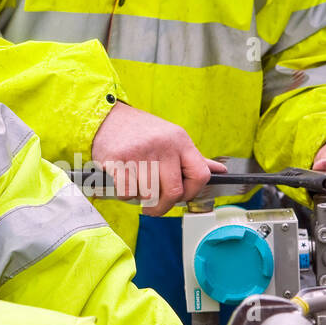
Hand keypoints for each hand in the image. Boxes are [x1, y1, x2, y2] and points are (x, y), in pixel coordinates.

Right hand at [91, 102, 224, 214]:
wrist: (105, 118)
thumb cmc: (141, 132)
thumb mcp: (171, 139)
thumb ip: (193, 158)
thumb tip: (220, 171)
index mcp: (180, 140)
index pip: (201, 175)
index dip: (192, 192)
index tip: (181, 196)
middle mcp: (163, 145)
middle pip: (173, 192)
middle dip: (163, 206)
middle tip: (154, 207)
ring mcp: (141, 153)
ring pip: (148, 194)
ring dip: (140, 197)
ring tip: (135, 185)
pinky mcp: (118, 160)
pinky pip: (127, 193)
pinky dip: (124, 194)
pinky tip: (122, 182)